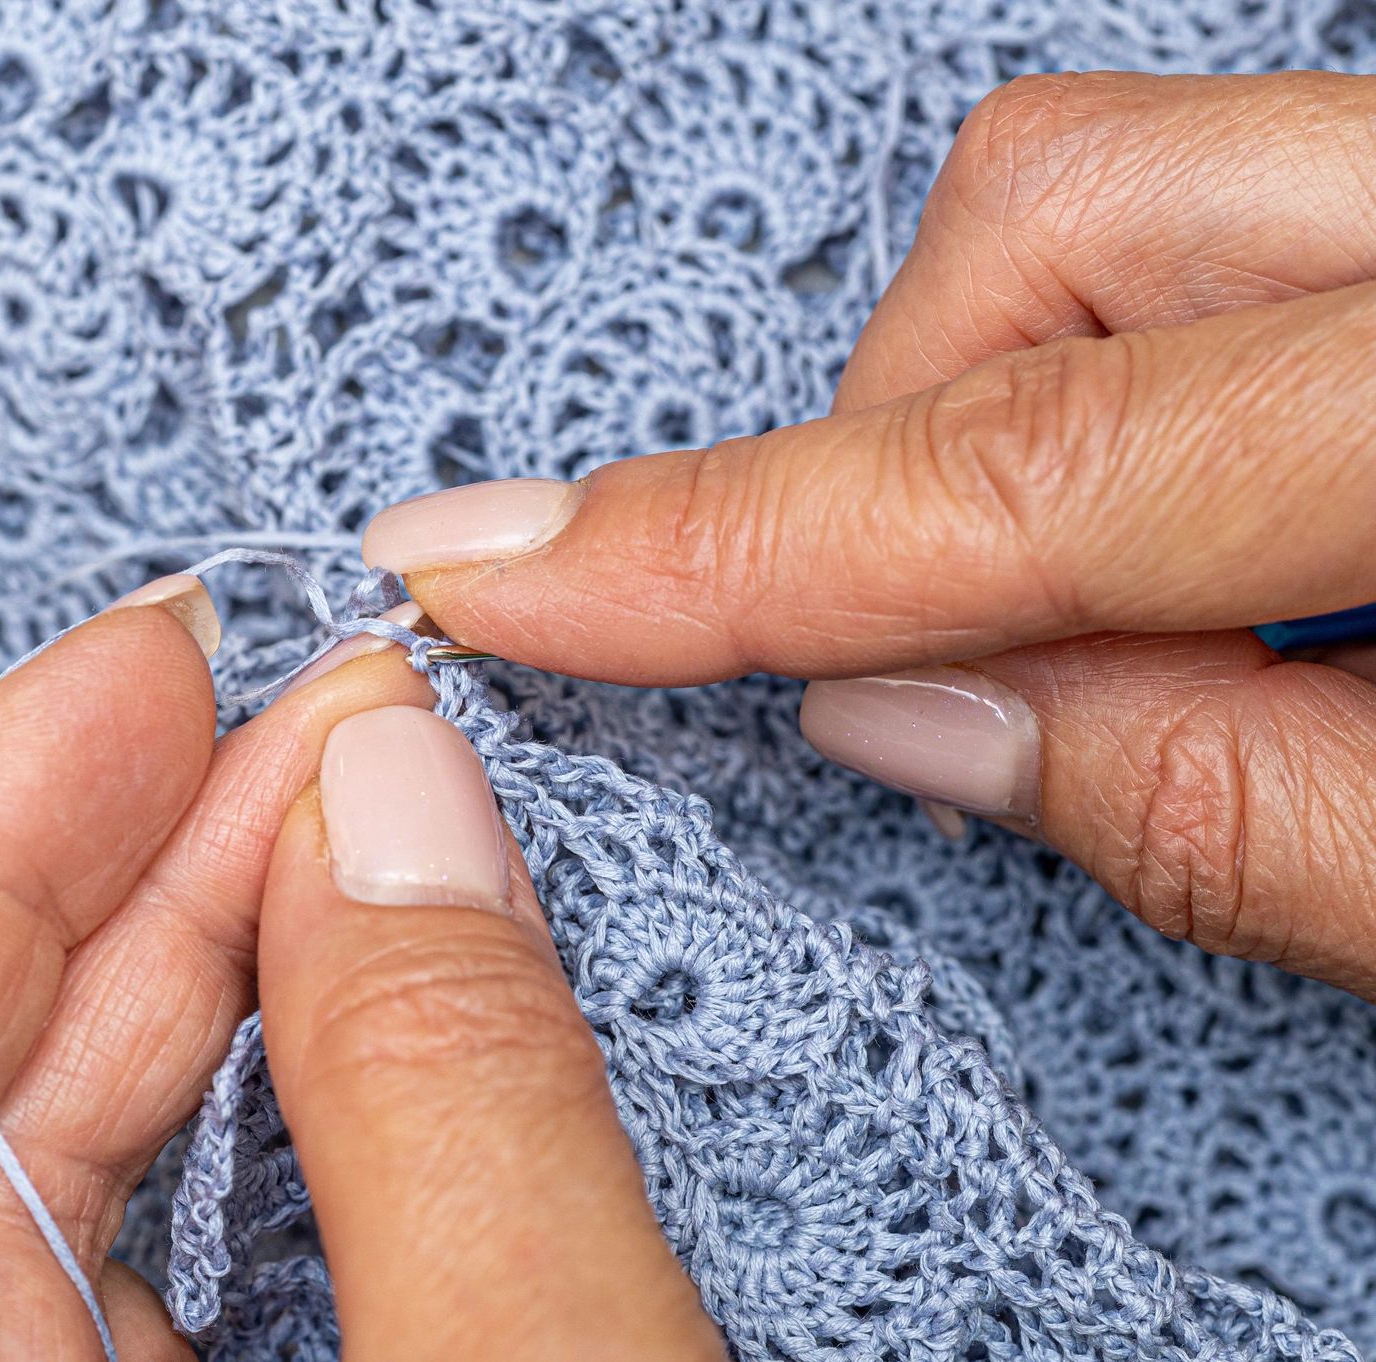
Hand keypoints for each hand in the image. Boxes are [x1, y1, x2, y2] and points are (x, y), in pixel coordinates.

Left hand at [0, 587, 960, 1361]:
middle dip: (131, 902)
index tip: (138, 671)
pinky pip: (217, 1331)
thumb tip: (389, 796)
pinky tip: (372, 1025)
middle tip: (290, 718)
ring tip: (346, 825)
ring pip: (90, 1243)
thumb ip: (454, 1106)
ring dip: (223, 1007)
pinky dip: (304, 1153)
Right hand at [365, 70, 1375, 998]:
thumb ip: (1219, 809)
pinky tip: (1163, 540)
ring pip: (1109, 190)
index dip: (735, 544)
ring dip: (992, 404)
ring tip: (1047, 611)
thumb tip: (910, 714)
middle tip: (913, 654)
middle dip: (894, 446)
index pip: (1032, 465)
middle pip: (1049, 218)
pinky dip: (1101, 380)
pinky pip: (1204, 226)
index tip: (504, 577)